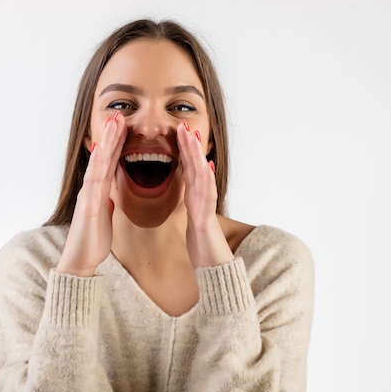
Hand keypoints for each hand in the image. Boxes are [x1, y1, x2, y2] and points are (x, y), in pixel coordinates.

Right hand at [56, 112, 126, 275]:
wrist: (81, 260)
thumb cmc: (92, 240)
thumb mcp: (105, 218)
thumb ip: (106, 204)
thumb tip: (110, 196)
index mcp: (99, 191)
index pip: (110, 162)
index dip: (117, 143)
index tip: (124, 126)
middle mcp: (92, 189)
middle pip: (103, 157)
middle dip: (111, 135)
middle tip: (119, 113)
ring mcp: (88, 195)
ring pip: (98, 163)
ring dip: (106, 142)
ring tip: (113, 123)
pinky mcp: (88, 206)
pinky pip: (93, 182)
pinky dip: (97, 165)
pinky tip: (101, 151)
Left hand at [177, 121, 233, 267]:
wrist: (214, 268)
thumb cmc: (202, 245)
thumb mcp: (191, 220)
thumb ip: (190, 204)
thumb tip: (188, 190)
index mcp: (194, 198)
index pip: (188, 168)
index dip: (183, 149)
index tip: (177, 131)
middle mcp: (202, 198)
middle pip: (195, 166)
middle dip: (189, 145)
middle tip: (183, 124)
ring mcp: (206, 207)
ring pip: (201, 176)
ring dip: (197, 155)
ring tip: (193, 136)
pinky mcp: (206, 220)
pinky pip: (207, 197)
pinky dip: (206, 180)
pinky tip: (205, 166)